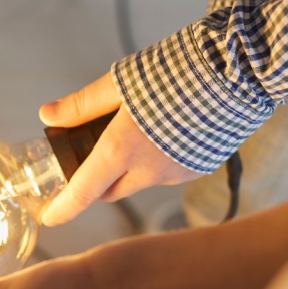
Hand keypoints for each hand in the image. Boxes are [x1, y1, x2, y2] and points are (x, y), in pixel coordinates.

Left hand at [39, 74, 201, 225]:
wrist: (239, 71)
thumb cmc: (178, 70)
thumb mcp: (120, 82)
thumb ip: (82, 105)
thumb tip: (48, 115)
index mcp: (122, 149)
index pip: (83, 192)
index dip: (63, 208)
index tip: (48, 218)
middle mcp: (149, 171)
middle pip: (109, 190)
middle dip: (96, 178)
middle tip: (91, 149)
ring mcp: (177, 175)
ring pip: (139, 181)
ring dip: (130, 166)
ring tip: (142, 124)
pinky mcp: (198, 170)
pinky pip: (167, 173)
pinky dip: (158, 159)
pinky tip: (167, 128)